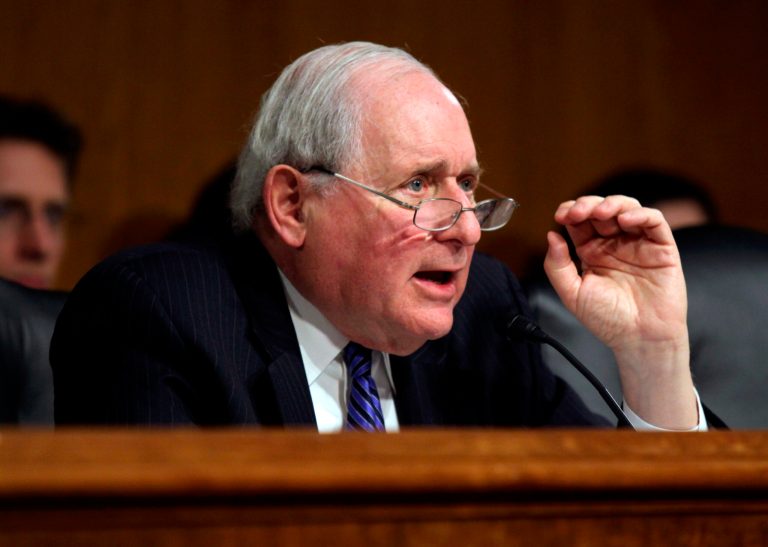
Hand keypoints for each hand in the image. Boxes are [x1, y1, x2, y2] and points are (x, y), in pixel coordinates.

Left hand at [544, 195, 697, 428]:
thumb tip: (551, 235)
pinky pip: (655, 222)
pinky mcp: (662, 248)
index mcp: (591, 252)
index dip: (570, 212)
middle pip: (601, 210)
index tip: (561, 215)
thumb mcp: (572, 294)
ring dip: (612, 203)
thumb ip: (557, 265)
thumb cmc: (607, 319)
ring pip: (627, 209)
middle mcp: (614, 244)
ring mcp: (638, 244)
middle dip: (587, 205)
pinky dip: (641, 214)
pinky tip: (626, 220)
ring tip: (601, 213)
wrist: (639, 339)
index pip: (580, 222)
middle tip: (577, 212)